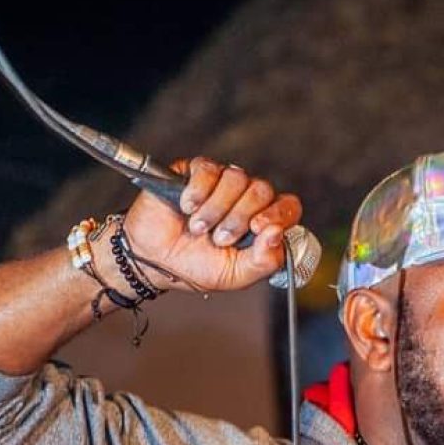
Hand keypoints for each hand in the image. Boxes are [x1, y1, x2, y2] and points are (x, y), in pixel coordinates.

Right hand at [121, 157, 302, 293]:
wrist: (155, 260)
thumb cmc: (197, 267)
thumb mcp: (236, 275)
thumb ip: (263, 261)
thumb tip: (277, 234)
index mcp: (261, 223)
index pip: (288, 206)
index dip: (279, 214)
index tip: (258, 228)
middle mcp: (245, 199)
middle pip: (262, 190)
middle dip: (240, 218)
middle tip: (220, 239)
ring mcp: (222, 183)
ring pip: (236, 178)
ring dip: (216, 209)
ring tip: (198, 230)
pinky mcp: (195, 171)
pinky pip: (208, 169)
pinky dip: (198, 192)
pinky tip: (186, 208)